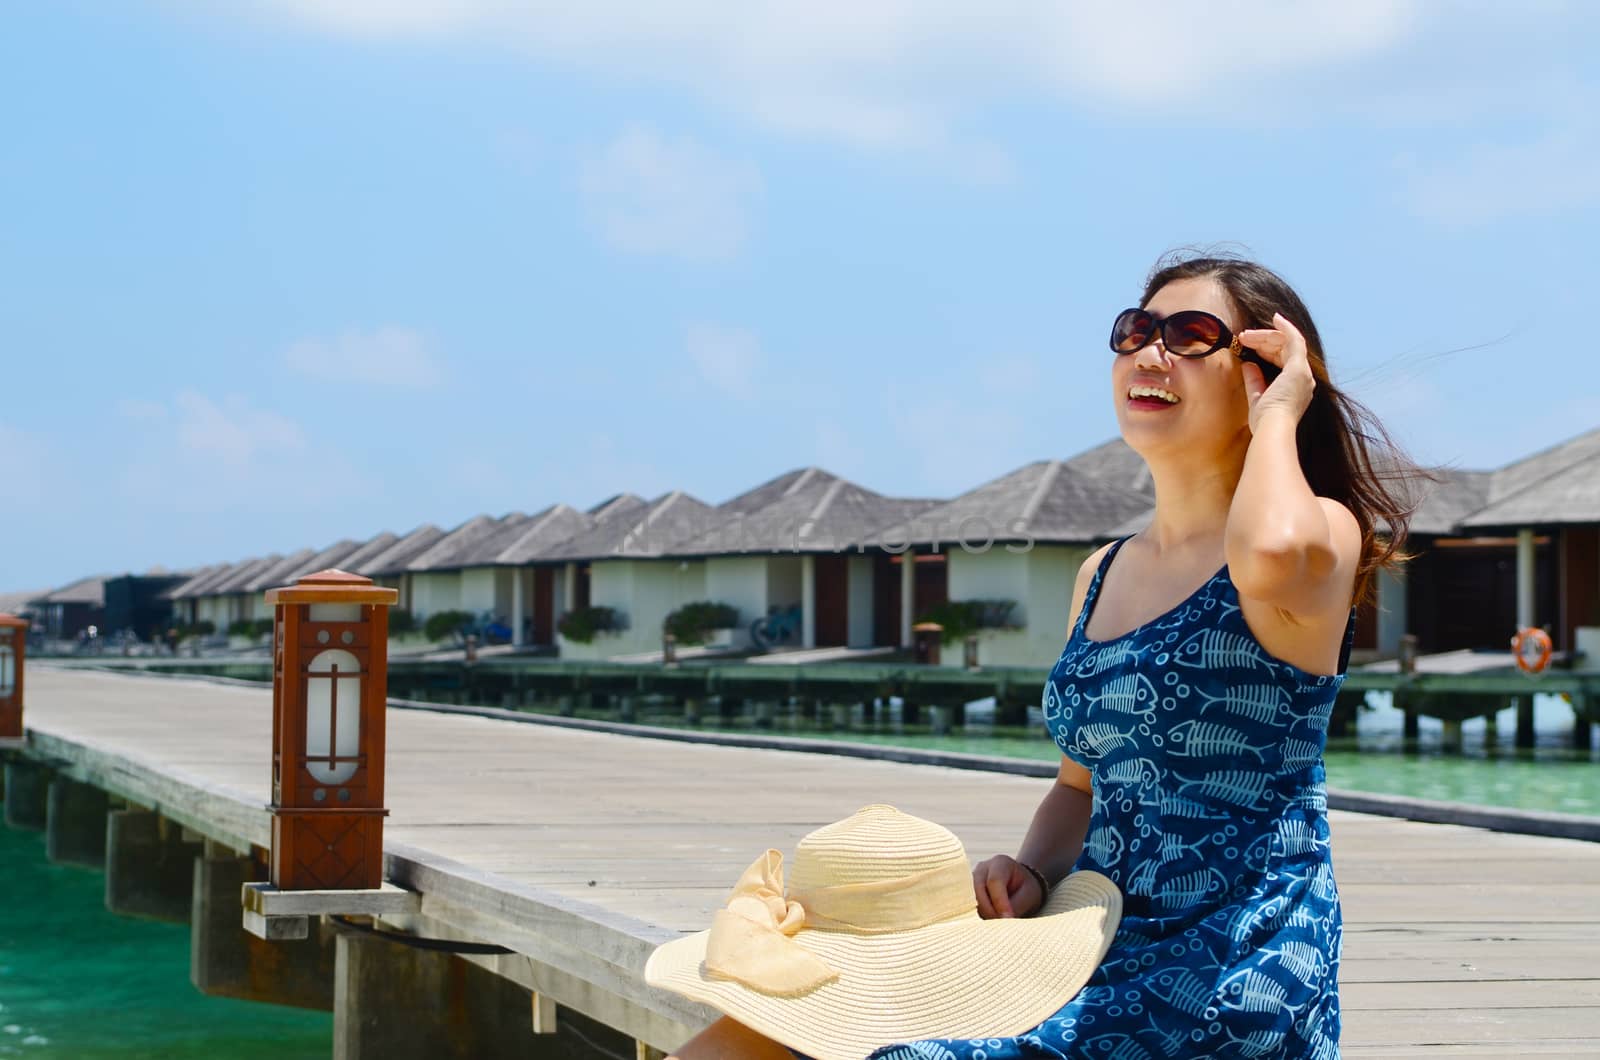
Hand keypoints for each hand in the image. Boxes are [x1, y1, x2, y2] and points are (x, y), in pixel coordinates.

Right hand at [972, 854, 1042, 918]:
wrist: (1019, 883)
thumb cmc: (1025, 888)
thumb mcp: (1028, 895)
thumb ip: (1016, 906)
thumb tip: (1003, 920)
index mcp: (1000, 863)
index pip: (995, 881)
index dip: (1000, 901)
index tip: (1008, 918)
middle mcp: (982, 869)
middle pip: (978, 890)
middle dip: (989, 911)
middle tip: (1003, 925)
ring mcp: (972, 880)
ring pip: (970, 899)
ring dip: (983, 914)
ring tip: (997, 925)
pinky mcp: (967, 892)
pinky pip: (967, 905)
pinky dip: (977, 916)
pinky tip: (988, 923)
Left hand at [1236, 312, 1315, 434]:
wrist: (1273, 428)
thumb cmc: (1265, 421)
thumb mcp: (1257, 397)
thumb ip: (1254, 381)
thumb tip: (1248, 365)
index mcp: (1295, 387)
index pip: (1282, 361)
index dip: (1267, 350)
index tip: (1251, 343)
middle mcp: (1304, 378)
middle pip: (1284, 350)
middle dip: (1263, 341)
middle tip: (1243, 337)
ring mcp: (1302, 372)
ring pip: (1286, 343)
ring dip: (1266, 336)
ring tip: (1246, 335)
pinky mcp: (1298, 367)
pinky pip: (1294, 340)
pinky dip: (1286, 328)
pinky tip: (1276, 319)